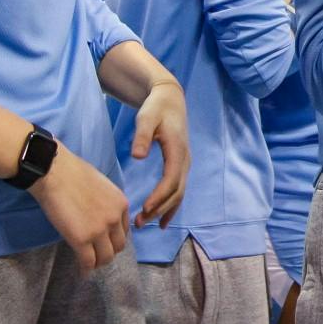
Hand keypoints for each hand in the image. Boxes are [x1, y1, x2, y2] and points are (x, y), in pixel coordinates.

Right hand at [31, 147, 128, 270]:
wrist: (55, 173)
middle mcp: (115, 218)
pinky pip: (88, 262)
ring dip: (98, 263)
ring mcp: (100, 230)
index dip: (114, 238)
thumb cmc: (73, 174)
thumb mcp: (102, 186)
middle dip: (108, 252)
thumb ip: (106, 203)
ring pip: (106, 258)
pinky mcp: (82, 240)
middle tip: (96, 255)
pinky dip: (85, 270)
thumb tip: (100, 215)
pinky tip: (82, 272)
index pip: (124, 230)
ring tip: (89, 264)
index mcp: (121, 204)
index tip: (105, 242)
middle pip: (118, 246)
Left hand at [127, 77, 187, 228]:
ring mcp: (184, 164)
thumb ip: (141, 136)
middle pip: (176, 192)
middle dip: (159, 209)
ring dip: (164, 210)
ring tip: (145, 223)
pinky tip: (160, 220)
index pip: (171, 180)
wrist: (170, 99)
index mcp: (178, 151)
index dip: (160, 197)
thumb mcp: (145, 118)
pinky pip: (178, 190)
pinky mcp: (180, 165)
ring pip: (179, 194)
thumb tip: (137, 157)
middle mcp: (185, 161)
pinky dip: (171, 206)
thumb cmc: (156, 108)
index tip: (145, 209)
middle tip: (139, 223)